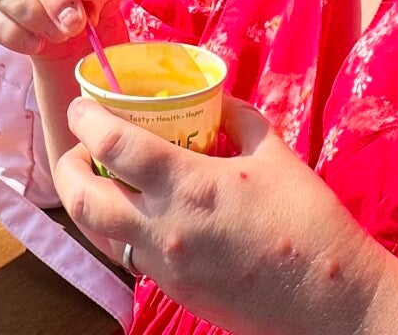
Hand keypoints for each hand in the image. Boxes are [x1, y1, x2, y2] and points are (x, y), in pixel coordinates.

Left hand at [54, 95, 382, 334]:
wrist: (330, 298)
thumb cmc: (309, 220)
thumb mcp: (274, 153)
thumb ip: (237, 119)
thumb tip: (214, 98)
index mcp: (189, 185)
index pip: (112, 146)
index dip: (87, 120)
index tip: (83, 106)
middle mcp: (164, 228)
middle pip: (83, 199)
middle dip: (67, 168)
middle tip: (78, 148)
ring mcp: (165, 266)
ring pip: (100, 233)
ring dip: (88, 203)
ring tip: (100, 181)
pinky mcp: (174, 291)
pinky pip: (131, 256)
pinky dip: (122, 230)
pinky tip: (140, 214)